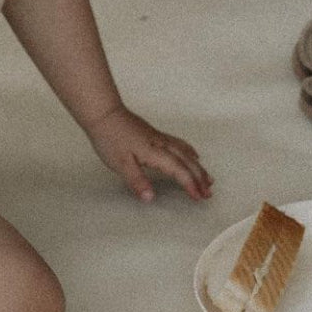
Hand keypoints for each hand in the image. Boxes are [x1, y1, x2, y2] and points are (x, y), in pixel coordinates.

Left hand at [85, 106, 212, 203]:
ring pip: (186, 152)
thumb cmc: (110, 137)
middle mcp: (161, 144)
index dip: (190, 184)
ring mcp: (159, 138)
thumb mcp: (120, 164)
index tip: (199, 197)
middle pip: (187, 161)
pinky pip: (180, 144)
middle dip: (200, 178)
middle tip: (208, 192)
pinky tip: (192, 154)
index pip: (179, 170)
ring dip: (198, 166)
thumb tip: (150, 198)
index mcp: (155, 152)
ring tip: (207, 178)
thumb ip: (137, 181)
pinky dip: (190, 152)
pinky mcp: (155, 134)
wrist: (103, 113)